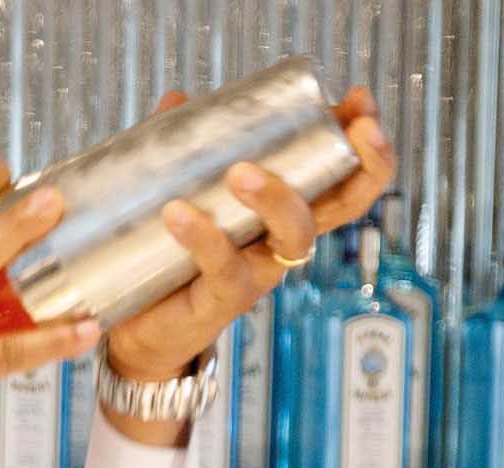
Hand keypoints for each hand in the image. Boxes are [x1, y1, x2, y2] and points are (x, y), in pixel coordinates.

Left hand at [102, 85, 397, 389]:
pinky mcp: (224, 299)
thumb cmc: (168, 260)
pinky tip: (178, 213)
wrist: (140, 331)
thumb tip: (177, 100)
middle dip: (363, 163)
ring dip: (277, 198)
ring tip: (241, 171)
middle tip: (356, 126)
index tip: (359, 100)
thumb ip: (181, 149)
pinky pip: (225, 268)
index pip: (338, 172)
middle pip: (344, 205)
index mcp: (282, 212)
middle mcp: (281, 241)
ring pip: (295, 235)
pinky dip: (204, 238)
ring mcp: (259, 271)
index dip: (359, 141)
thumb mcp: (180, 194)